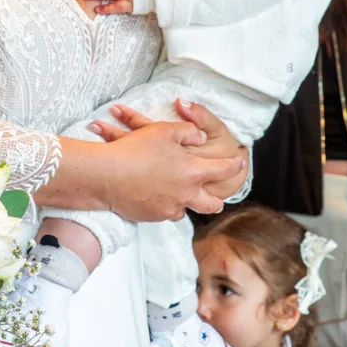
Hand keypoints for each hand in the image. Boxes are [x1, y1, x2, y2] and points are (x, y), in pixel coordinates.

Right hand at [89, 100, 247, 214]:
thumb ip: (189, 132)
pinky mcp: (153, 216)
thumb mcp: (165, 130)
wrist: (107, 175)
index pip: (224, 170)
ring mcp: (169, 208)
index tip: (239, 161)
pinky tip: (157, 195)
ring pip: (187, 210)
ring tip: (182, 195)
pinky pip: (166, 213)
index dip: (234, 164)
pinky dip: (166, 205)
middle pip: (212, 204)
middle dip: (217, 200)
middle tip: (218, 196)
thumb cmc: (136, 149)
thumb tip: (200, 138)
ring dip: (188, 203)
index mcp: (193, 172)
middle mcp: (186, 194)